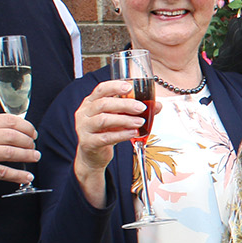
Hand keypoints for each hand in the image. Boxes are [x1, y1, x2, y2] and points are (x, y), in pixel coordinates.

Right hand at [0, 114, 40, 187]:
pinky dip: (18, 175)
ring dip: (27, 156)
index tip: (33, 133)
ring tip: (35, 157)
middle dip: (28, 142)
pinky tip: (27, 177)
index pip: (9, 120)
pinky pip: (3, 172)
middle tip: (34, 147)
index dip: (26, 127)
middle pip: (12, 136)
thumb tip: (19, 131)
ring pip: (10, 152)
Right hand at [70, 79, 146, 205]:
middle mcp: (84, 113)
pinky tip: (133, 133)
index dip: (114, 86)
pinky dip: (121, 134)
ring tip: (140, 122)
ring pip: (103, 120)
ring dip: (124, 120)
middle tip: (141, 108)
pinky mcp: (88, 143)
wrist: (92, 156)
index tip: (129, 87)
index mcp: (90, 102)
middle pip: (103, 104)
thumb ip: (134, 111)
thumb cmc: (105, 132)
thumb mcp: (118, 118)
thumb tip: (157, 105)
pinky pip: (105, 137)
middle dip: (124, 104)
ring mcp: (84, 128)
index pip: (101, 89)